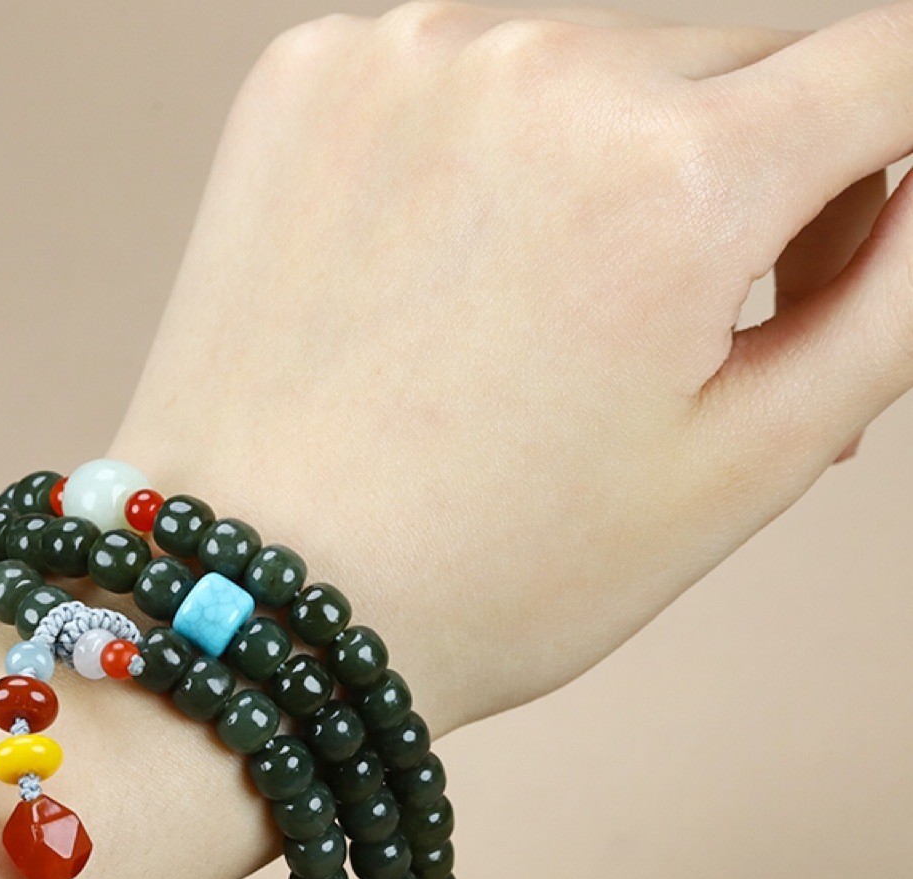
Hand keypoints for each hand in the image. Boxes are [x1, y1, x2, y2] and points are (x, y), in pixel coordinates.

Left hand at [111, 2, 910, 734]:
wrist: (251, 598)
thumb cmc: (487, 573)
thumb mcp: (740, 470)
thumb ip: (893, 302)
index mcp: (673, 178)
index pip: (893, 61)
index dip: (902, 146)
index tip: (854, 228)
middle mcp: (539, 69)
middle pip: (741, 68)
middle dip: (759, 180)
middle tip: (701, 331)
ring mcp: (403, 58)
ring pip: (598, 66)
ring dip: (618, 162)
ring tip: (558, 323)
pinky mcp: (307, 77)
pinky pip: (465, 75)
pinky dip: (491, 153)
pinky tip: (452, 279)